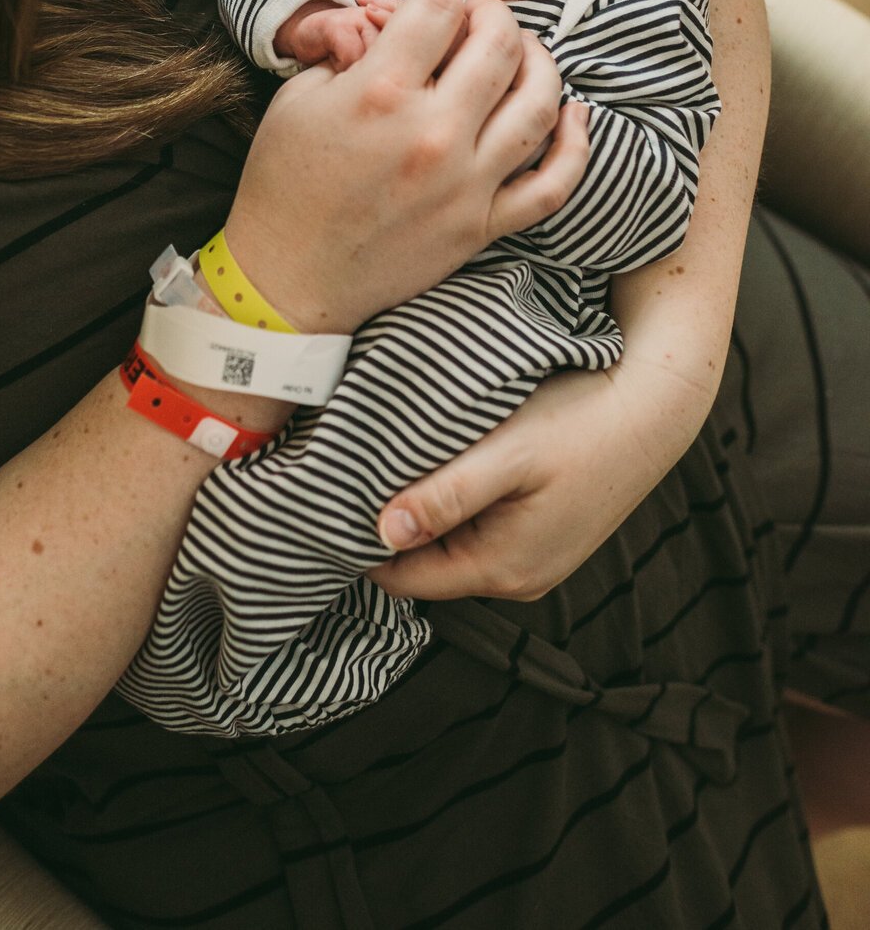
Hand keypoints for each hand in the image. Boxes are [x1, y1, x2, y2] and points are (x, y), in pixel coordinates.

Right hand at [227, 0, 588, 334]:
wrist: (288, 277)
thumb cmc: (284, 183)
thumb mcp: (297, 99)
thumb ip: (345, 48)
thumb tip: (384, 19)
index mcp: (379, 92)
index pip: (440, 7)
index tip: (434, 0)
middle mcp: (432, 133)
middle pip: (499, 44)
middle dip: (493, 15)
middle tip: (478, 18)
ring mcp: (464, 183)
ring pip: (538, 104)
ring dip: (540, 63)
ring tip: (524, 52)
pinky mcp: (481, 225)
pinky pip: (552, 184)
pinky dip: (575, 145)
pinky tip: (573, 114)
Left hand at [369, 360, 689, 600]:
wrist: (656, 404)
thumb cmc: (582, 422)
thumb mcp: (507, 455)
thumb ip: (445, 496)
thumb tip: (383, 533)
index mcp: (503, 569)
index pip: (402, 577)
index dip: (359, 542)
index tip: (326, 500)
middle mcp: (519, 578)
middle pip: (425, 564)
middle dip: (388, 526)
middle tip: (350, 473)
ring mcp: (536, 560)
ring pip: (452, 545)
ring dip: (423, 511)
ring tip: (392, 463)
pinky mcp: (546, 534)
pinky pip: (480, 531)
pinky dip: (454, 504)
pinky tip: (445, 464)